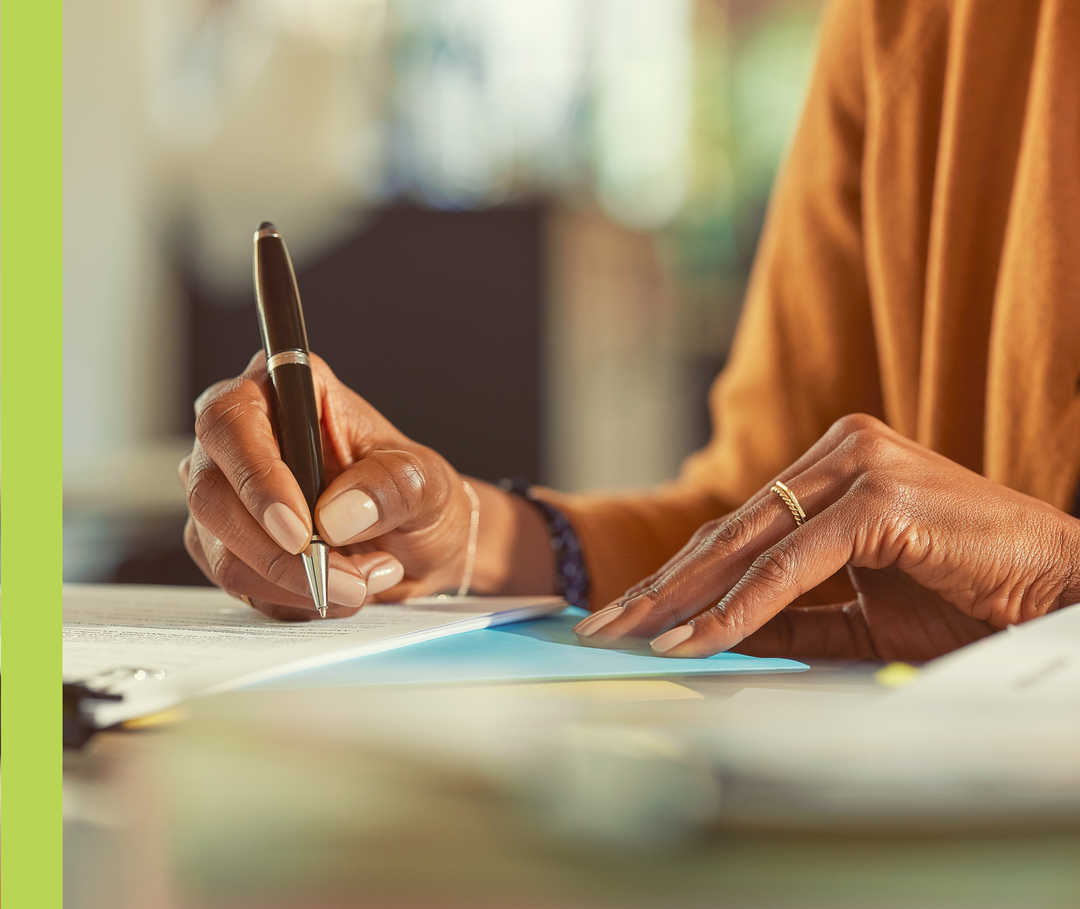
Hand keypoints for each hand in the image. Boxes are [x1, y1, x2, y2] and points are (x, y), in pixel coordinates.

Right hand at [181, 352, 473, 618]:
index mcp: (287, 391)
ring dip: (296, 582)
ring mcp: (225, 493)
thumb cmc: (414, 492)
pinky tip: (339, 589)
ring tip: (363, 580)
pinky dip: (293, 598)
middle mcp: (241, 437)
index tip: (300, 531)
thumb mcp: (425, 481)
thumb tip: (336, 516)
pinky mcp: (224, 544)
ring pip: (222, 550)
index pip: (232, 420)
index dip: (256, 476)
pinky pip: (239, 583)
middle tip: (348, 579)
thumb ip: (390, 486)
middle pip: (213, 493)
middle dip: (282, 553)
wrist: (415, 540)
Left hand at [574, 414, 1079, 660]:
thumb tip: (709, 634)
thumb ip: (787, 613)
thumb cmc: (965, 599)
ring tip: (628, 638)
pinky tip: (694, 640)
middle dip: (659, 588)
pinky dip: (740, 607)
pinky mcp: (877, 497)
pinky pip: (791, 564)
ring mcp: (858, 466)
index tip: (626, 617)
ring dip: (682, 599)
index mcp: (832, 466)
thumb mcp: (855, 609)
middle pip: (727, 533)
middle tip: (598, 627)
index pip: (737, 531)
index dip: (677, 578)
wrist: (1058, 594)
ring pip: (747, 545)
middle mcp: (838, 452)